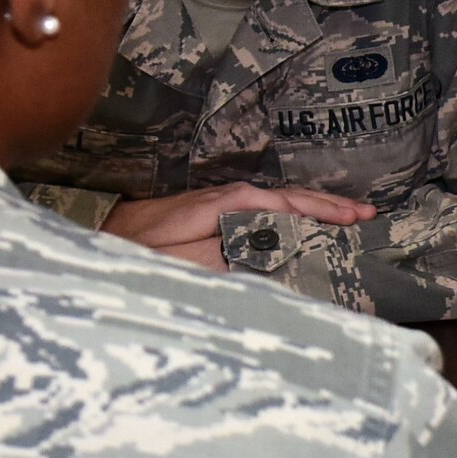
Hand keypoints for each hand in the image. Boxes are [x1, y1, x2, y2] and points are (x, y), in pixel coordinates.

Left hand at [102, 183, 376, 271]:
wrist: (88, 238)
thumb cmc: (128, 253)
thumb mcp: (171, 261)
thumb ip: (219, 254)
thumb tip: (267, 247)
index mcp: (221, 205)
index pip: (282, 204)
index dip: (320, 211)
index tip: (354, 219)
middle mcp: (223, 197)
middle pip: (286, 196)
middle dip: (328, 204)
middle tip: (368, 213)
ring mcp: (217, 201)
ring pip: (277, 200)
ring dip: (314, 206)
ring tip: (349, 213)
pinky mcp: (209, 212)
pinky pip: (263, 208)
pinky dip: (292, 212)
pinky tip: (304, 219)